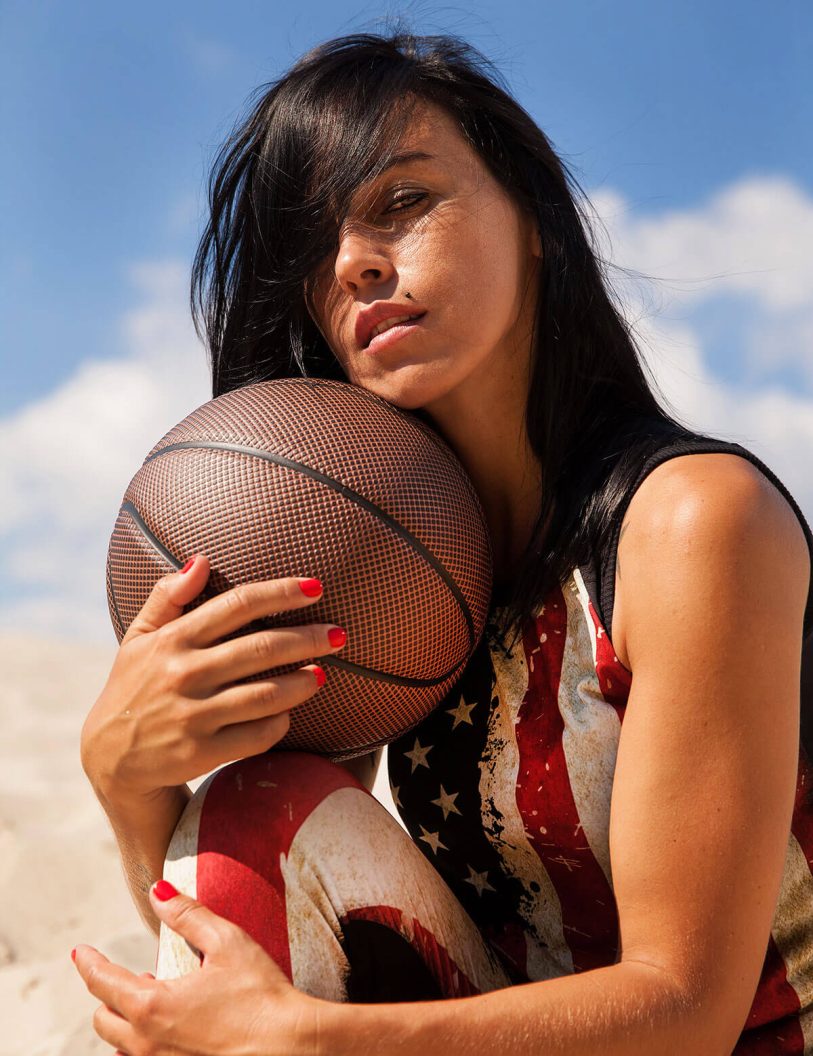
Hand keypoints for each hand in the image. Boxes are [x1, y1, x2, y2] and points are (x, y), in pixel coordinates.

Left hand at [72, 880, 321, 1055]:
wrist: (290, 1048)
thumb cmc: (261, 995)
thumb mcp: (226, 943)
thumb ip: (188, 915)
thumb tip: (158, 891)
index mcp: (152, 1006)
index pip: (104, 981)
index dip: (90, 963)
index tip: (81, 953)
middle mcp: (148, 1043)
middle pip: (105, 1020)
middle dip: (108, 994)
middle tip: (124, 975)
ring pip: (123, 1046)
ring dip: (127, 1021)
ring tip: (150, 1001)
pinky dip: (147, 1042)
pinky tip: (172, 1028)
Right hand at [80, 555, 346, 798]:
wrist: (110, 757)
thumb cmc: (134, 687)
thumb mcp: (138, 637)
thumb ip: (167, 596)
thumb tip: (201, 559)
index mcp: (172, 639)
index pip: (237, 605)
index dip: (280, 593)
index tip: (316, 587)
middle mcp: (183, 673)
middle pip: (261, 648)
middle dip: (308, 638)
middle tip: (339, 634)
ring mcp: (193, 715)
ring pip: (265, 694)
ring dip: (302, 683)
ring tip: (323, 674)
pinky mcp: (201, 752)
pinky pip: (256, 735)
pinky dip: (279, 722)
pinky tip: (289, 713)